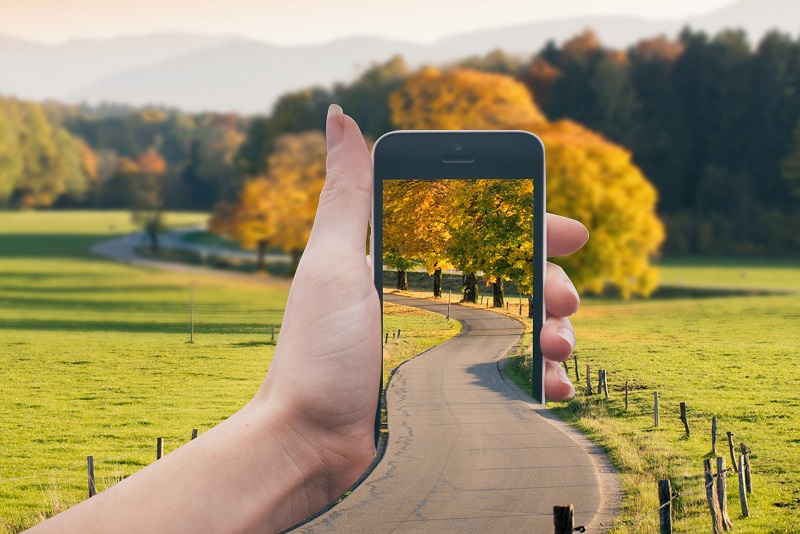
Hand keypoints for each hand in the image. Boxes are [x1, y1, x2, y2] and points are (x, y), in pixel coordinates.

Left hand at [257, 106, 588, 513]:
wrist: (310, 445)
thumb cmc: (315, 354)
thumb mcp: (332, 265)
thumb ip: (347, 194)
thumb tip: (338, 116)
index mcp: (410, 269)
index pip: (482, 236)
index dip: (531, 229)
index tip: (568, 231)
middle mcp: (434, 305)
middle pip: (516, 282)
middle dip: (553, 284)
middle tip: (564, 297)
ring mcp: (449, 351)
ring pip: (525, 329)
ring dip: (557, 330)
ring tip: (560, 344)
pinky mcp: (458, 394)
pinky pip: (516, 379)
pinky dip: (544, 378)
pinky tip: (556, 383)